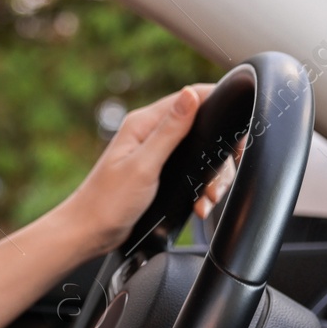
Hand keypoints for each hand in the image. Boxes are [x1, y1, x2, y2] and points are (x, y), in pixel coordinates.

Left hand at [54, 83, 230, 257]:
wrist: (89, 234)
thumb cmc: (107, 202)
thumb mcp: (143, 165)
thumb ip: (170, 131)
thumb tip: (192, 94)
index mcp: (144, 124)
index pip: (191, 98)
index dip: (219, 105)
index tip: (237, 125)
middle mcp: (151, 134)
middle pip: (203, 130)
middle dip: (219, 157)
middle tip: (218, 180)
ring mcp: (156, 155)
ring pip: (200, 156)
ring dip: (211, 178)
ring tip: (208, 198)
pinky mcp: (159, 174)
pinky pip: (191, 174)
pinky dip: (200, 189)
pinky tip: (200, 204)